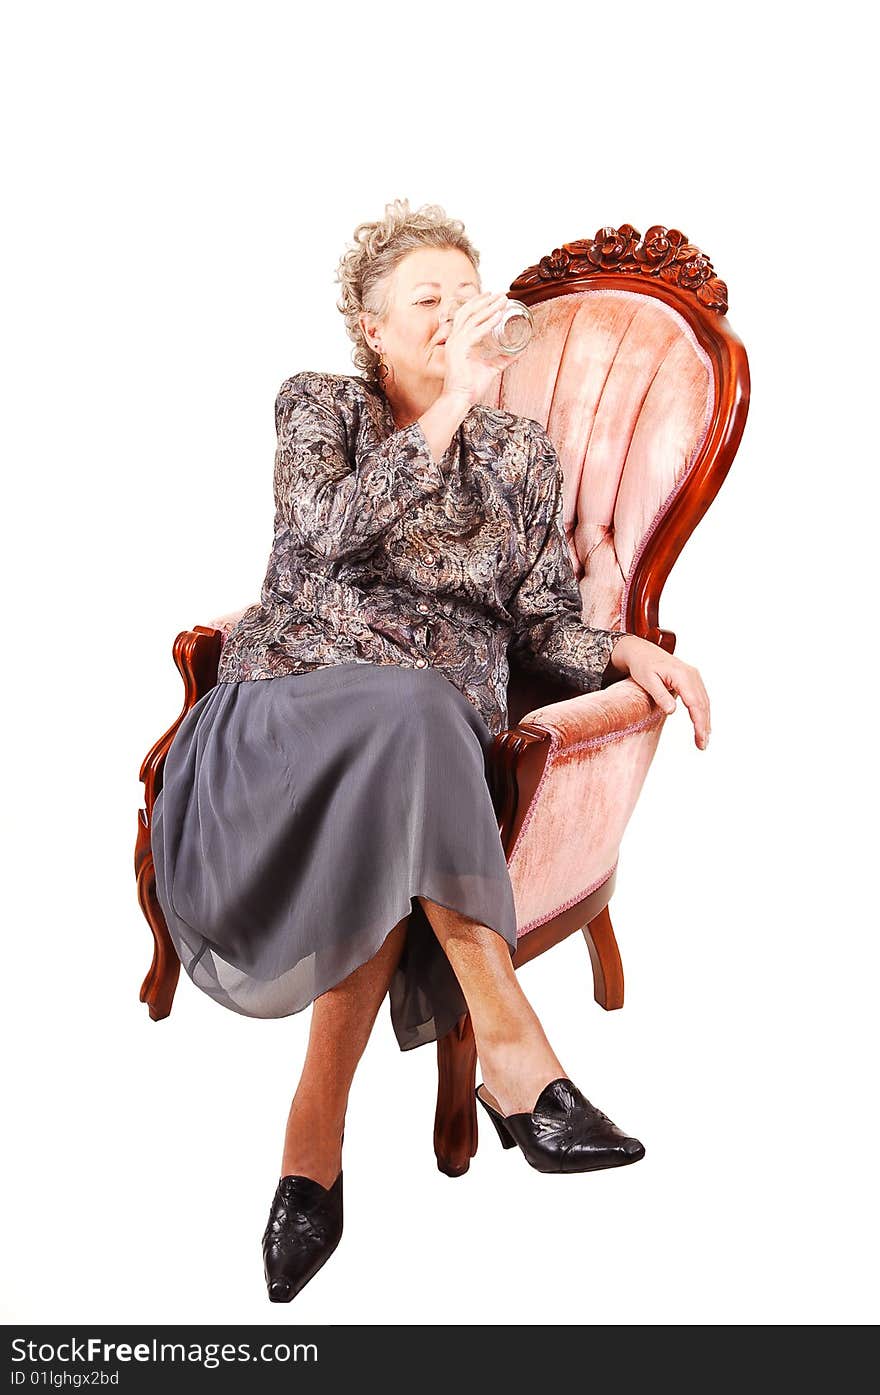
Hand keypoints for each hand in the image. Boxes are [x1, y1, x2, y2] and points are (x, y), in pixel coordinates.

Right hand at [441, 291, 512, 405]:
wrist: (460, 399)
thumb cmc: (470, 386)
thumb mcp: (491, 368)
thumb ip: (503, 359)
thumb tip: (519, 352)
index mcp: (458, 340)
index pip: (466, 315)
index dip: (478, 303)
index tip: (492, 295)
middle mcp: (455, 338)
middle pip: (468, 311)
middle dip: (485, 300)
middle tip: (501, 294)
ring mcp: (455, 343)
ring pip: (472, 317)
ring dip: (489, 307)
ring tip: (502, 300)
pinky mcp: (459, 350)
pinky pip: (475, 331)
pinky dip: (487, 322)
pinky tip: (498, 315)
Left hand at [610, 635, 710, 750]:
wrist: (641, 650)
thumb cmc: (642, 665)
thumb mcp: (647, 681)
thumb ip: (660, 695)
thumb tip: (672, 711)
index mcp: (682, 675)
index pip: (695, 703)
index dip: (699, 722)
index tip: (700, 738)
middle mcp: (692, 674)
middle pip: (703, 704)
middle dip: (704, 726)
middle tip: (702, 746)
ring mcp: (694, 676)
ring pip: (704, 702)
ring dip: (705, 721)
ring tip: (703, 740)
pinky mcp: (691, 679)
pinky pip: (701, 697)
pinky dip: (703, 712)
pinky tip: (703, 725)